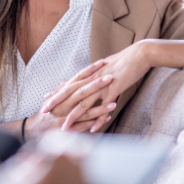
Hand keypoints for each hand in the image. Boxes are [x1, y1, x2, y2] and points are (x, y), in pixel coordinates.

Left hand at [41, 42, 157, 132]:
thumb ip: (95, 74)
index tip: (46, 99)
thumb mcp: (106, 66)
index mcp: (90, 73)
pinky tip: (93, 129)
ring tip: (64, 128)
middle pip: (71, 92)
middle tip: (44, 112)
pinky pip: (104, 107)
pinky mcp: (114, 89)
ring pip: (84, 102)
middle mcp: (93, 78)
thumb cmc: (124, 61)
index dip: (57, 92)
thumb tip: (89, 77)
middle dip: (56, 102)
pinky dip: (98, 119)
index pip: (69, 84)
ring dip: (73, 116)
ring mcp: (102, 84)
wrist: (139, 54)